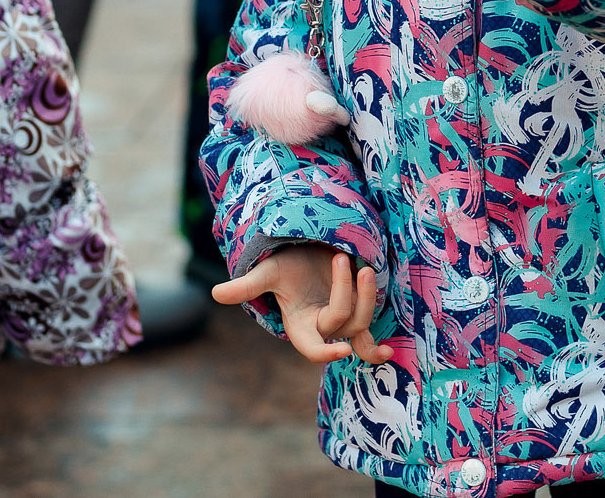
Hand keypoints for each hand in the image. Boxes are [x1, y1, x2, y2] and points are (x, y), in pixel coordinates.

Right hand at [211, 246, 392, 364]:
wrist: (307, 252)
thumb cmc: (285, 263)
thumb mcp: (268, 272)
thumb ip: (247, 286)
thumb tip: (215, 293)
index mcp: (299, 325)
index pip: (312, 347)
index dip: (326, 351)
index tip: (342, 349)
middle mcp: (322, 328)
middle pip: (343, 322)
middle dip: (346, 292)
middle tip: (340, 258)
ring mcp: (341, 323)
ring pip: (361, 322)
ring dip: (366, 295)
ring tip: (364, 266)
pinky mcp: (357, 315)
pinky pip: (368, 338)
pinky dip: (377, 349)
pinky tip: (389, 352)